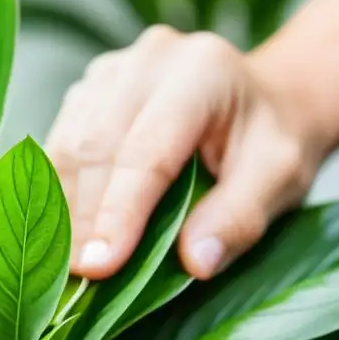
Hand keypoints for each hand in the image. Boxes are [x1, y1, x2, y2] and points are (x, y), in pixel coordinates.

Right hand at [44, 25, 338, 280]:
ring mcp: (114, 69)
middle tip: (74, 279)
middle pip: (97, 145)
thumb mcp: (281, 180)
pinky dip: (58, 191)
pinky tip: (61, 233)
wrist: (270, 100)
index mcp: (201, 72)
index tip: (99, 269)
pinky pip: (61, 142)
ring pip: (68, 143)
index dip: (119, 213)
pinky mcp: (92, 89)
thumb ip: (240, 218)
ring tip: (61, 265)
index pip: (147, 151)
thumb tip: (194, 264)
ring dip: (61, 208)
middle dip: (82, 217)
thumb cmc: (276, 143)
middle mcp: (150, 60)